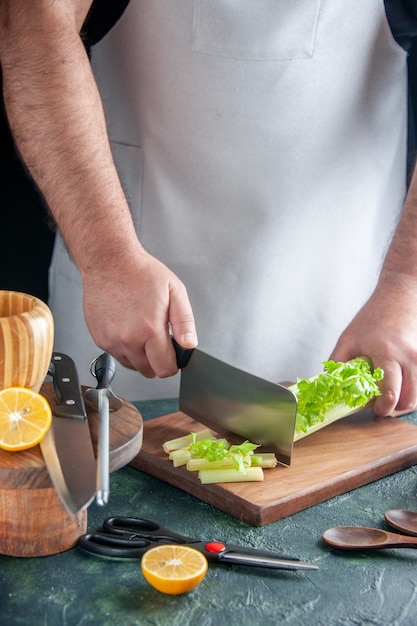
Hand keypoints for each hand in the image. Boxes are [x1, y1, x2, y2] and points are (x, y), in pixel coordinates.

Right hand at [81, 246, 196, 377]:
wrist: (109, 262)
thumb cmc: (140, 273)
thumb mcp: (174, 291)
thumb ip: (184, 322)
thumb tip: (189, 344)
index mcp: (149, 330)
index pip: (164, 369)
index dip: (173, 365)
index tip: (173, 355)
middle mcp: (128, 339)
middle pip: (148, 371)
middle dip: (157, 361)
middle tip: (159, 340)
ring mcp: (111, 341)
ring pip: (131, 366)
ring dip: (140, 356)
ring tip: (142, 331)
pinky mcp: (99, 338)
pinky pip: (116, 355)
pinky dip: (124, 348)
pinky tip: (128, 328)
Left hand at [329, 272, 416, 416]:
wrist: (400, 294)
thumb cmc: (372, 317)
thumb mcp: (349, 338)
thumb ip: (337, 363)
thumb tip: (330, 387)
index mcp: (386, 352)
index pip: (390, 393)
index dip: (381, 408)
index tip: (372, 408)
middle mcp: (409, 356)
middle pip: (408, 400)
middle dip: (394, 408)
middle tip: (382, 405)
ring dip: (406, 401)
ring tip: (392, 395)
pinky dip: (414, 389)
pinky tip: (402, 383)